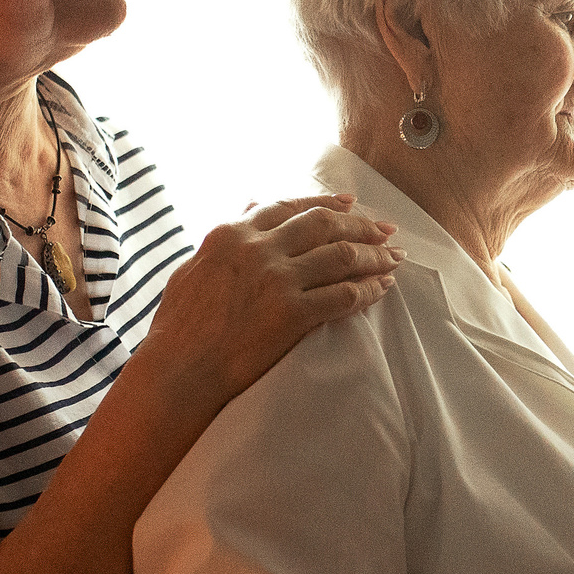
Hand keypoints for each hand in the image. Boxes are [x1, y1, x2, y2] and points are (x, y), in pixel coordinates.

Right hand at [136, 194, 403, 408]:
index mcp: (232, 233)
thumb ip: (227, 237)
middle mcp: (258, 249)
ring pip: (341, 255)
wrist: (180, 369)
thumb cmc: (180, 326)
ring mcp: (277, 280)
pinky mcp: (293, 314)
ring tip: (393, 257)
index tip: (351, 205)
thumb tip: (250, 206)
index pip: (289, 207)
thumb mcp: (193, 266)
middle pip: (323, 224)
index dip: (326, 204)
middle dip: (360, 225)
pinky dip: (369, 289)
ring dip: (373, 255)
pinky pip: (343, 295)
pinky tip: (383, 288)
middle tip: (385, 230)